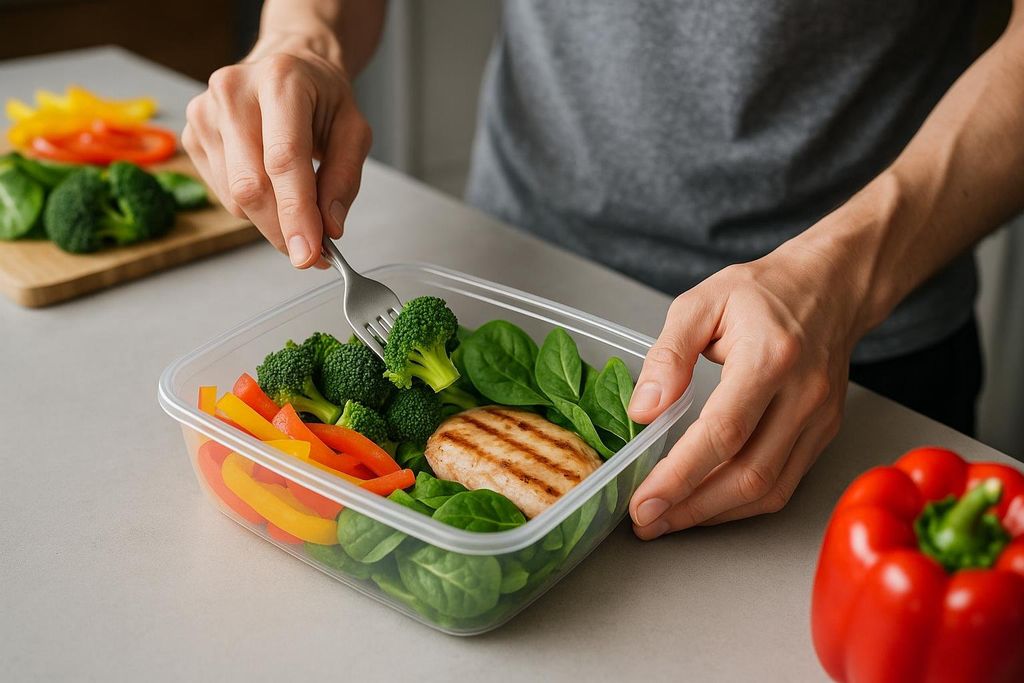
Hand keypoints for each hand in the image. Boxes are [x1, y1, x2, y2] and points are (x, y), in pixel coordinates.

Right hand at [182, 30, 371, 267]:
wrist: (287, 63)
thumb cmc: (321, 96)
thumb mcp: (354, 129)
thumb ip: (344, 179)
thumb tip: (329, 229)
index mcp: (280, 80)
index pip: (283, 159)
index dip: (296, 214)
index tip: (309, 255)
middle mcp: (232, 91)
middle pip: (251, 186)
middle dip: (283, 230)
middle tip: (313, 253)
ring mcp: (204, 112)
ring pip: (235, 198)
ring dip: (270, 222)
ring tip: (298, 210)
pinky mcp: (191, 135)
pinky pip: (223, 194)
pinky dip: (252, 208)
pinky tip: (271, 186)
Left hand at [627, 236, 869, 538]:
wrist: (831, 286)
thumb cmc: (763, 291)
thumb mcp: (701, 303)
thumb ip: (668, 355)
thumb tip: (643, 410)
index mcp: (770, 358)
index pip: (723, 433)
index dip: (680, 475)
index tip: (644, 501)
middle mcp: (803, 395)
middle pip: (748, 474)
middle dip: (691, 508)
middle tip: (646, 521)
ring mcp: (820, 419)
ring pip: (769, 489)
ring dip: (714, 514)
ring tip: (668, 519)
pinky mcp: (824, 433)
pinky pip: (783, 483)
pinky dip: (741, 503)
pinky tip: (705, 503)